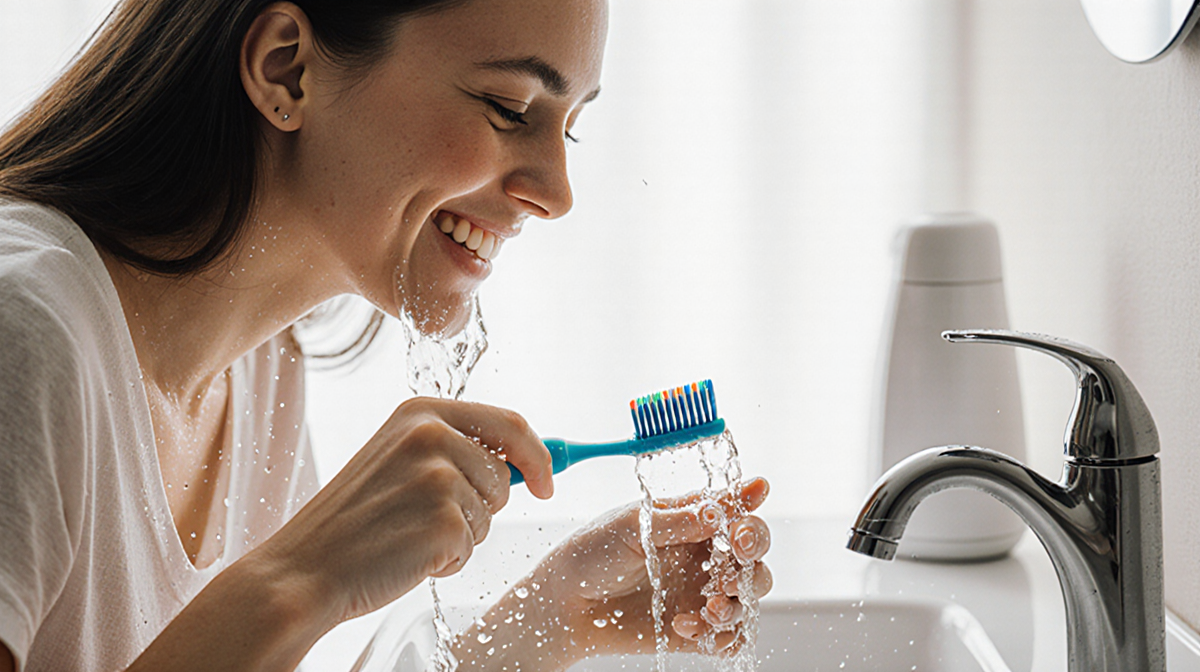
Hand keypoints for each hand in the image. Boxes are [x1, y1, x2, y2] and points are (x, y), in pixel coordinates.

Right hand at [245, 397, 554, 625]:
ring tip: (407, 534)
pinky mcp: (446, 520)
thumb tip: (522, 463)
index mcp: (422, 411)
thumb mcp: (398, 458)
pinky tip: (406, 555)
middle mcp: (433, 434)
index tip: (545, 483)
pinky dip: (446, 561)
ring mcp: (440, 476)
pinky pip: (472, 547)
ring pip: (490, 513)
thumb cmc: (352, 520)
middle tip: (426, 520)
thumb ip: (451, 448)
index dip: (536, 456)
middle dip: (482, 506)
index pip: (511, 423)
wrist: (304, 568)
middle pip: (504, 475)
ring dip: (460, 535)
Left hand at [455, 478, 770, 668]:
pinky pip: (730, 637)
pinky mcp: (694, 630)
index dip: (749, 508)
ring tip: (711, 606)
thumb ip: (676, 521)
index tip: (748, 512)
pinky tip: (687, 626)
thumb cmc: (589, 554)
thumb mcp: (629, 526)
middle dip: (755, 554)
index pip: (734, 510)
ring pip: (749, 596)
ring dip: (740, 600)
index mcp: (689, 521)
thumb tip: (719, 511)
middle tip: (736, 560)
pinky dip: (722, 634)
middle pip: (753, 553)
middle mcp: (701, 556)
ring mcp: (700, 593)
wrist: (563, 605)